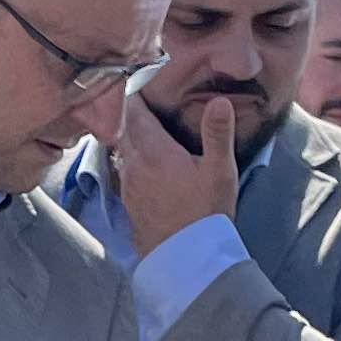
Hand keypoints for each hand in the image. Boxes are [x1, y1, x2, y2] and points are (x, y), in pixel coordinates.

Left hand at [110, 87, 243, 252]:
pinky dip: (130, 161)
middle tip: (141, 102)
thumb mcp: (219, 171)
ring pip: (120, 152)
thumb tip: (219, 100)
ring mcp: (127, 186)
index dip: (135, 95)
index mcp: (154, 152)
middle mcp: (134, 165)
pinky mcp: (128, 204)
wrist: (186, 259)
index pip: (134, 112)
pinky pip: (123, 173)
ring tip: (142, 130)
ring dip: (129, 139)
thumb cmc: (206, 213)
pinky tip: (144, 165)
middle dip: (129, 115)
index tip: (140, 81)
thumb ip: (217, 134)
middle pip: (123, 130)